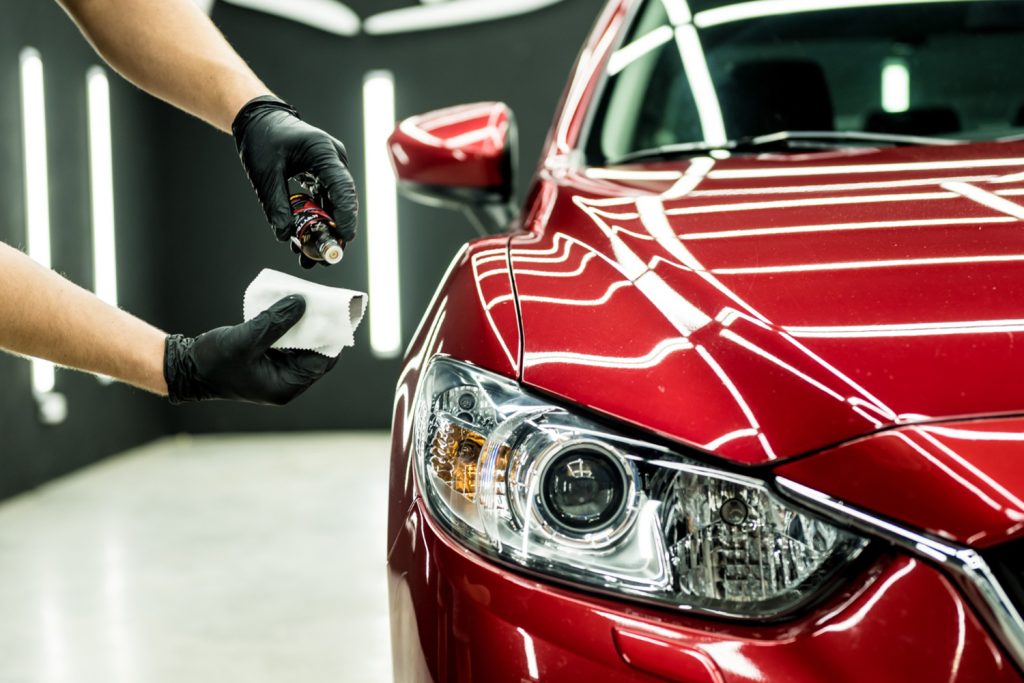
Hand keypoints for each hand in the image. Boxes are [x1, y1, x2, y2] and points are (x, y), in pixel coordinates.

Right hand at [163, 295, 336, 404]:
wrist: (185, 369)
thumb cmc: (213, 362)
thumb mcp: (245, 340)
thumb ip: (274, 323)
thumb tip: (301, 303)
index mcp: (286, 386)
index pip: (322, 361)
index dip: (330, 337)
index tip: (334, 314)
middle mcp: (286, 381)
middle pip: (315, 352)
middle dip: (318, 328)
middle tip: (322, 302)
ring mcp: (278, 371)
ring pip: (302, 345)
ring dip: (304, 324)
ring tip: (308, 300)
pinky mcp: (269, 360)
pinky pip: (287, 341)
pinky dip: (289, 326)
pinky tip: (289, 307)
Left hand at [232, 96, 357, 265]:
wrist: (258, 120)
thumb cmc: (263, 137)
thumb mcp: (265, 173)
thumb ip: (276, 204)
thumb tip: (285, 234)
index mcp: (323, 152)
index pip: (342, 188)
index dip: (346, 215)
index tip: (343, 238)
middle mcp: (333, 160)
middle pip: (342, 201)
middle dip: (334, 230)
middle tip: (325, 257)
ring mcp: (330, 168)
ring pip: (334, 204)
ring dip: (324, 229)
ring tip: (311, 256)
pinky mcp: (322, 176)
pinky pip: (324, 201)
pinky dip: (317, 219)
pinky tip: (306, 238)